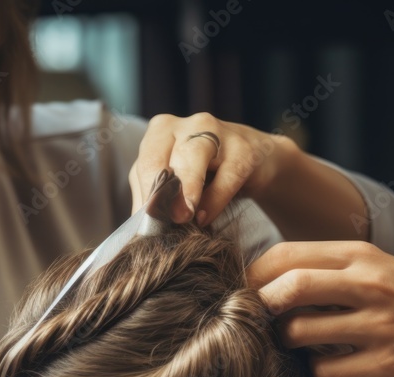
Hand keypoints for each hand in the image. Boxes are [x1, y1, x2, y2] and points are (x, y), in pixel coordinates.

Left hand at [129, 112, 284, 226]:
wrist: (255, 163)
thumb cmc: (207, 176)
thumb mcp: (176, 185)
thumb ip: (156, 201)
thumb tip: (138, 233)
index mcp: (161, 133)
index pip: (144, 165)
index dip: (143, 197)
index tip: (142, 229)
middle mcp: (185, 126)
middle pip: (161, 154)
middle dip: (158, 189)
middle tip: (158, 221)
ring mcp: (217, 132)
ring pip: (193, 155)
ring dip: (186, 187)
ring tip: (183, 216)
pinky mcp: (244, 150)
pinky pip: (227, 175)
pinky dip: (215, 199)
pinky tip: (205, 217)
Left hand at [247, 240, 393, 376]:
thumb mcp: (376, 266)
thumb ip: (328, 268)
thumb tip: (266, 280)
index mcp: (361, 256)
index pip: (287, 256)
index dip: (255, 276)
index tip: (246, 292)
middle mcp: (368, 286)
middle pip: (288, 289)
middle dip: (262, 308)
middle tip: (260, 321)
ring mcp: (376, 327)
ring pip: (299, 334)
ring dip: (287, 343)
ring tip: (298, 343)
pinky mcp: (383, 365)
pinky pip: (323, 371)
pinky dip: (317, 371)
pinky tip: (330, 365)